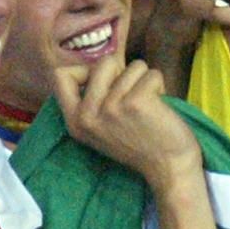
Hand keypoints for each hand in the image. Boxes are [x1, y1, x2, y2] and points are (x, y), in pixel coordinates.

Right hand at [53, 57, 200, 191]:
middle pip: (103, 62)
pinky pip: (151, 74)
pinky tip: (159, 107)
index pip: (61, 75)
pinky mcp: (135, 102)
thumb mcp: (102, 127)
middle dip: (124, 71)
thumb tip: (99, 64)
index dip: (86, 70)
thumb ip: (93, 99)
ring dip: (145, 81)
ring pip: (133, 66)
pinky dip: (160, 85)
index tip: (106, 84)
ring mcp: (110, 108)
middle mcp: (87, 115)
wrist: (168, 166)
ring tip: (148, 104)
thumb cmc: (139, 141)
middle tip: (132, 94)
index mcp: (75, 121)